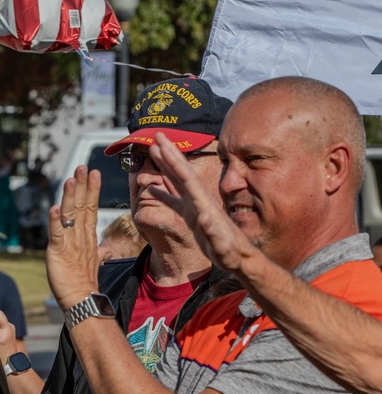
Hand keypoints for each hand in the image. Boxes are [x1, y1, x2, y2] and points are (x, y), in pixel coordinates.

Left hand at [46, 166, 100, 309]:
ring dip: (71, 197)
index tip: (93, 173)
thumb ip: (99, 252)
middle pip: (83, 206)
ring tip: (71, 179)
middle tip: (83, 166)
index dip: (91, 190)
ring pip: (71, 216)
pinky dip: (55, 221)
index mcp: (87, 237)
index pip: (90, 208)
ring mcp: (70, 243)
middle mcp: (80, 236)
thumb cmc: (84, 282)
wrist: (81, 300)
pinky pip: (57, 234)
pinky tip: (53, 208)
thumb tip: (106, 250)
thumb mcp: (93, 262)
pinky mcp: (58, 252)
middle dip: (83, 186)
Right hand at [147, 134, 254, 272]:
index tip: (162, 143)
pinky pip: (174, 200)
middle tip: (157, 134)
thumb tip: (204, 218)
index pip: (186, 177)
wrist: (242, 259)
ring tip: (154, 151)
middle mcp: (199, 201)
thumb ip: (214, 233)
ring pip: (177, 181)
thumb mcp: (224, 246)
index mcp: (204, 205)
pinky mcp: (193, 217)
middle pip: (182, 172)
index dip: (174, 159)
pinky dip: (162, 191)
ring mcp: (196, 207)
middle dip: (169, 153)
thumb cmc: (232, 255)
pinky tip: (152, 187)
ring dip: (166, 165)